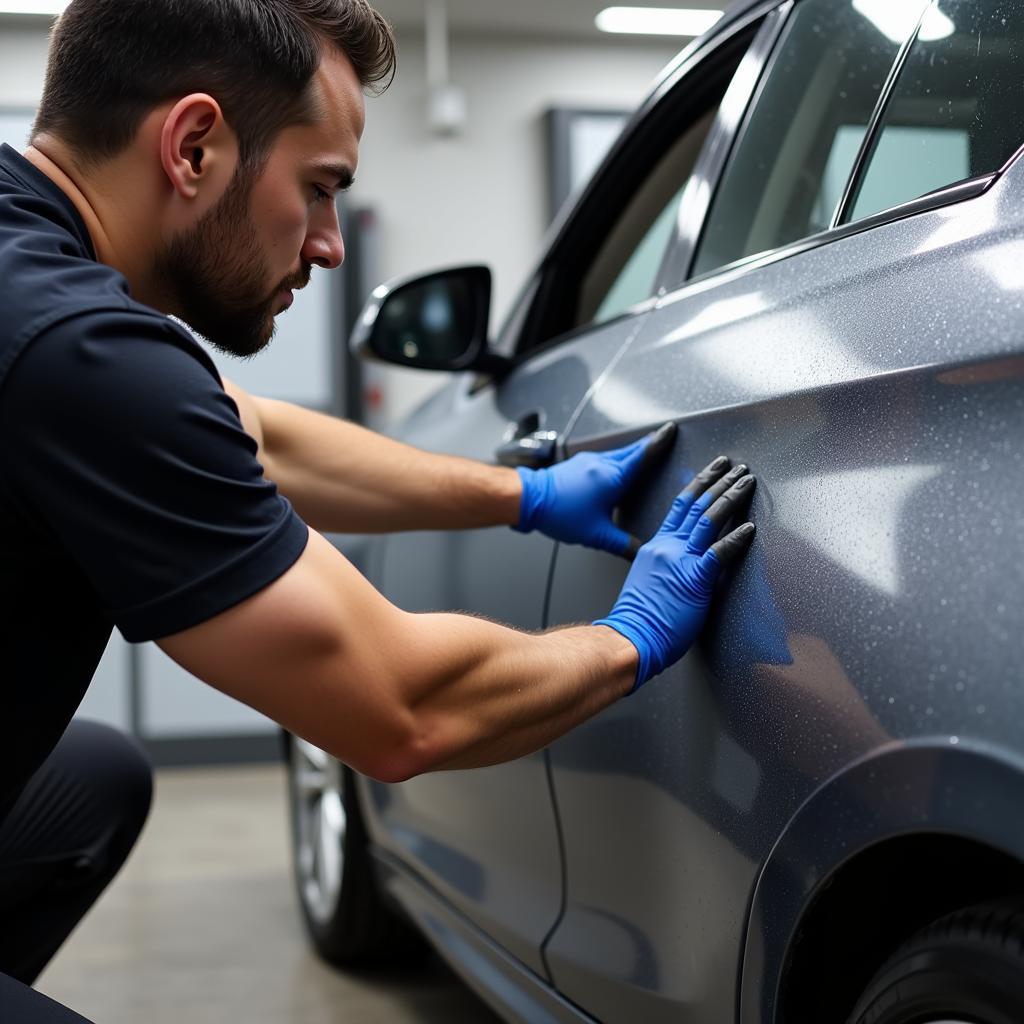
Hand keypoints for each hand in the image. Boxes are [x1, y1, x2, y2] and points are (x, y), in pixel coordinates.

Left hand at [514, 422, 676, 555]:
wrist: (527, 499)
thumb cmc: (558, 513)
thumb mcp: (596, 535)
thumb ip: (622, 545)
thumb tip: (640, 552)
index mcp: (612, 477)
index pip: (643, 455)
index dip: (660, 442)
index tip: (670, 431)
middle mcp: (601, 464)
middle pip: (632, 450)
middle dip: (649, 445)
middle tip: (662, 439)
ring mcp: (588, 461)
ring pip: (617, 453)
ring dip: (631, 453)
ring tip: (641, 456)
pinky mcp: (577, 464)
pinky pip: (604, 458)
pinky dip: (615, 460)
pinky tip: (613, 470)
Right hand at [594, 457, 755, 690]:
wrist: (629, 637)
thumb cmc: (639, 619)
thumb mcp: (649, 581)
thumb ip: (666, 567)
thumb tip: (684, 567)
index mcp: (656, 547)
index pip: (679, 508)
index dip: (698, 486)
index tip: (712, 471)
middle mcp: (667, 547)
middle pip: (696, 506)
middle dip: (719, 481)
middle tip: (735, 465)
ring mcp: (680, 562)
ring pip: (707, 521)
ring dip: (730, 498)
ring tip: (747, 482)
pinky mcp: (694, 580)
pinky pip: (718, 554)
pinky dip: (736, 540)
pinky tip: (750, 528)